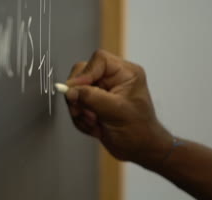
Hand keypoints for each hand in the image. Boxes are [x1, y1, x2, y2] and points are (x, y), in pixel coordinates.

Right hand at [65, 50, 171, 165]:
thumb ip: (92, 98)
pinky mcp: (93, 103)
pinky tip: (94, 128)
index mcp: (125, 73)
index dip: (85, 74)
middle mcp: (112, 78)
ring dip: (80, 111)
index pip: (99, 60)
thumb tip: (71, 91)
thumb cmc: (140, 132)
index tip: (76, 90)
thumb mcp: (116, 112)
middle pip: (82, 74)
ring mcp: (101, 90)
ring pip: (75, 91)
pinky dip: (80, 119)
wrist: (140, 150)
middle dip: (79, 96)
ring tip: (93, 123)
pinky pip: (75, 105)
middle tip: (84, 112)